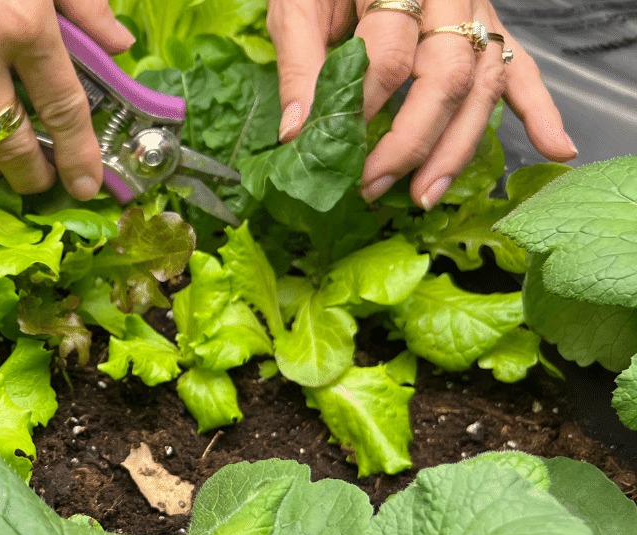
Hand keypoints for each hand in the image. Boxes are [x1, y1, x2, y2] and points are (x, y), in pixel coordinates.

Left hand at [269, 0, 576, 209]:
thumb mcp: (299, 4)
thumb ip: (300, 62)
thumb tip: (297, 131)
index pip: (389, 54)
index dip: (363, 108)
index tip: (336, 149)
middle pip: (446, 76)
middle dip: (411, 142)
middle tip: (373, 186)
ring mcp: (476, 12)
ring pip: (482, 84)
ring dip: (456, 147)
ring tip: (426, 195)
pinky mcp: (490, 27)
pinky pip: (522, 69)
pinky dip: (540, 111)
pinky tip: (556, 148)